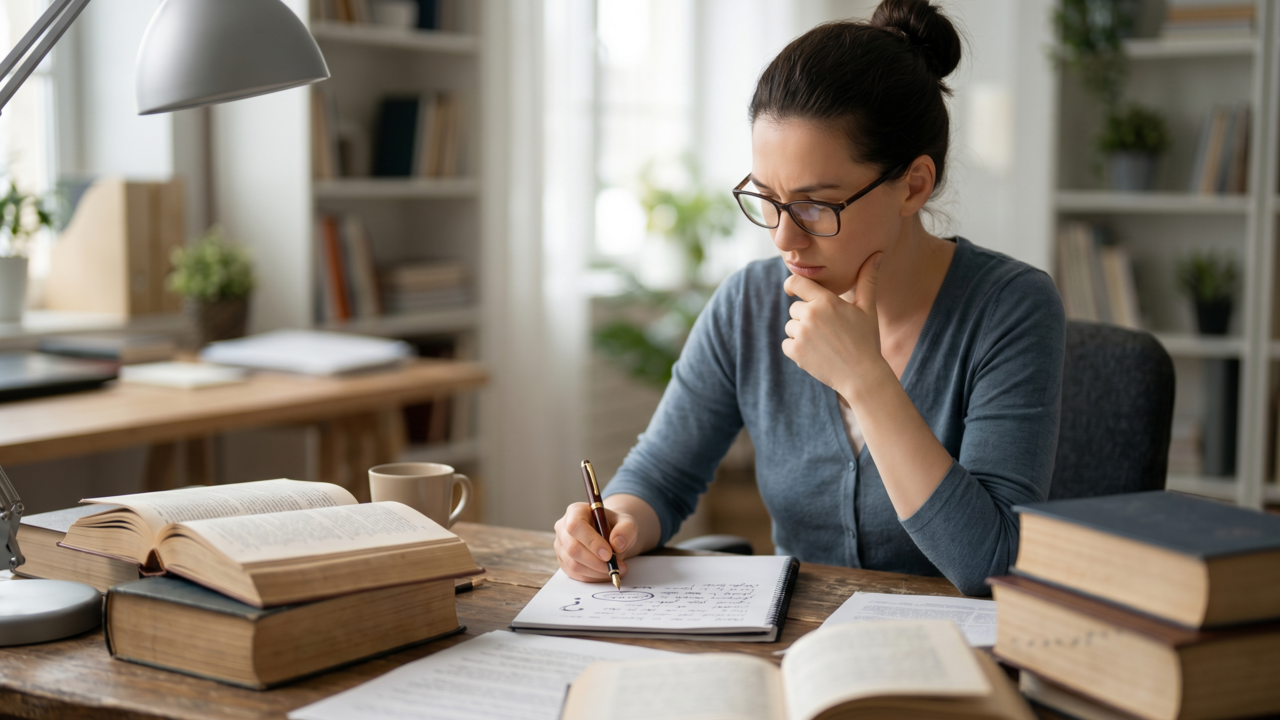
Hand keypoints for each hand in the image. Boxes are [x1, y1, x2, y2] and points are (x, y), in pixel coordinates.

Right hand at [553, 502, 637, 581]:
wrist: (611, 536)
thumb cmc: (615, 527)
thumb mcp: (627, 523)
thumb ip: (626, 530)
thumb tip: (617, 543)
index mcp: (575, 511)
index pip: (576, 526)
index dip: (591, 542)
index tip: (609, 554)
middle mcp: (563, 527)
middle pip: (573, 548)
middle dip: (596, 562)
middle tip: (616, 566)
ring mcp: (561, 546)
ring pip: (573, 564)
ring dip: (596, 571)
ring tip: (615, 570)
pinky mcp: (563, 561)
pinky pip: (575, 574)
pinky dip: (592, 577)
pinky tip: (606, 573)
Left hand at [782, 252, 889, 399]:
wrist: (862, 375)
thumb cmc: (866, 340)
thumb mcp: (867, 308)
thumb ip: (867, 280)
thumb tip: (877, 254)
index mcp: (825, 300)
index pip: (795, 283)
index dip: (791, 285)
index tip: (792, 290)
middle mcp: (809, 315)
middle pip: (795, 308)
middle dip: (806, 317)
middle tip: (828, 331)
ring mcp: (800, 334)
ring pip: (791, 326)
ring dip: (802, 333)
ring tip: (824, 343)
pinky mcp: (794, 351)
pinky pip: (787, 344)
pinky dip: (797, 349)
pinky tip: (816, 354)